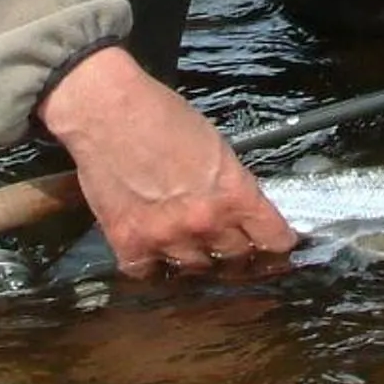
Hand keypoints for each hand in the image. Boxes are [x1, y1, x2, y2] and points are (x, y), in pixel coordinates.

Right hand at [36, 46, 299, 278]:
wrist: (106, 111)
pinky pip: (150, 272)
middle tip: (227, 238)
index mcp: (234, 194)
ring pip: (196, 267)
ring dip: (195, 255)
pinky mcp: (129, 244)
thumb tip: (242, 209)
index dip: (277, 242)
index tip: (275, 243)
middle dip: (234, 246)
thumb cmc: (162, 115)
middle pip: (236, 256)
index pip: (274, 238)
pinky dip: (153, 263)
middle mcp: (205, 223)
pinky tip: (152, 249)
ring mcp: (166, 238)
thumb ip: (232, 185)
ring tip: (188, 240)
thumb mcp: (216, 146)